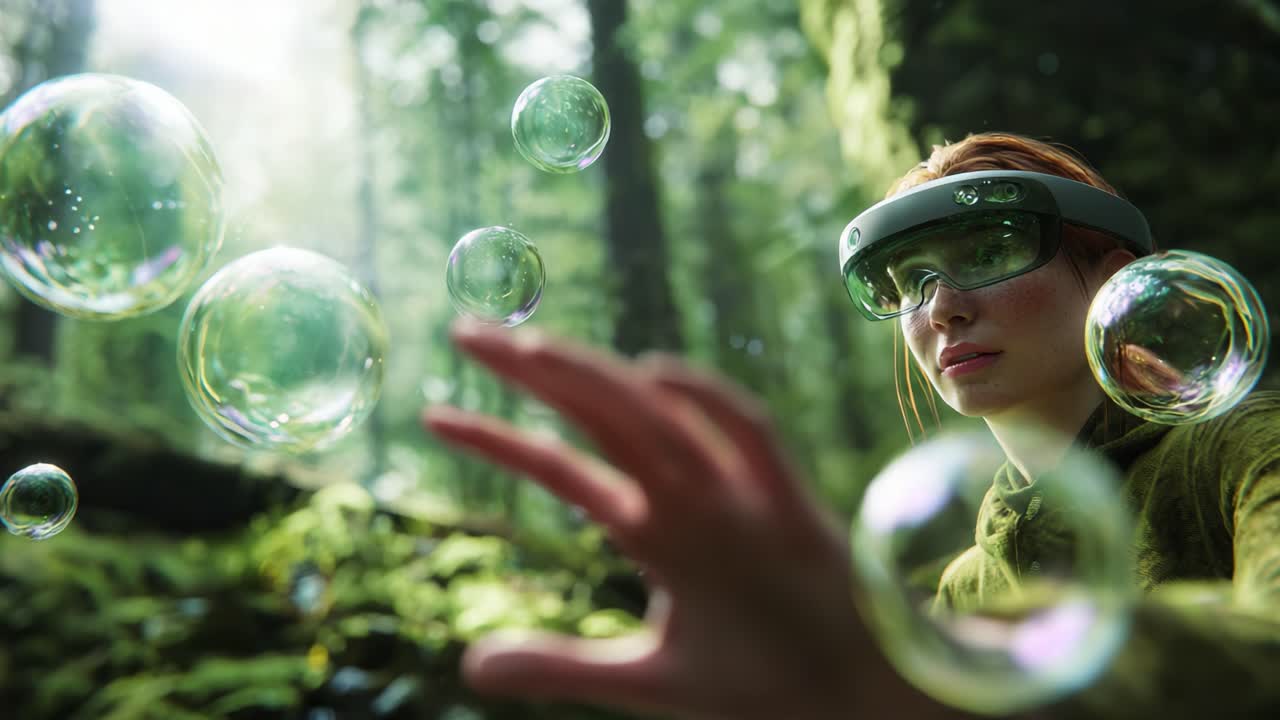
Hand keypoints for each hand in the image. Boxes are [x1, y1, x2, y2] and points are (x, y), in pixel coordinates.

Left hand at [423, 320, 965, 719]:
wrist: (851, 699)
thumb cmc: (760, 680)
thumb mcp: (646, 678)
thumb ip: (562, 667)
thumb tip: (470, 665)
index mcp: (655, 529)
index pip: (563, 468)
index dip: (499, 438)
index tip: (434, 414)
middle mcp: (687, 498)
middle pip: (600, 417)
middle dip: (535, 372)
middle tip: (466, 331)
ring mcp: (735, 499)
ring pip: (659, 419)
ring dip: (598, 379)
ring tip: (530, 348)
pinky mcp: (787, 511)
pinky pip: (750, 441)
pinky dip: (710, 404)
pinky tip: (654, 375)